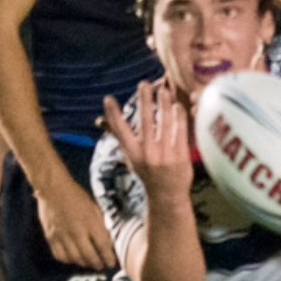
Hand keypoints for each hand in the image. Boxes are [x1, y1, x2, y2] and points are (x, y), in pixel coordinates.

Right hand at [34, 175, 117, 270]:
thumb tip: (109, 241)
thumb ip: (102, 225)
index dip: (109, 258)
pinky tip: (73, 258)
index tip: (112, 263)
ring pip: (75, 259)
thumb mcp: (95, 208)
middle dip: (98, 264)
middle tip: (102, 266)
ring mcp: (62, 236)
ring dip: (84, 264)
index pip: (103, 247)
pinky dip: (68, 260)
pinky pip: (60, 255)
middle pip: (89, 257)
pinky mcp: (51, 237)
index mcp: (90, 223)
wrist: (53, 189)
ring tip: (89, 263)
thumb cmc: (77, 196)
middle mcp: (77, 232)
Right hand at [102, 79, 193, 200]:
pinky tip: (177, 106)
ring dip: (164, 104)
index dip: (113, 114)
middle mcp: (148, 153)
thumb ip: (119, 137)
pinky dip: (179, 117)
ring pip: (165, 123)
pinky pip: (181, 131)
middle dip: (144, 101)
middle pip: (145, 121)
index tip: (108, 99)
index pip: (120, 130)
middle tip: (144, 84)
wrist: (167, 195)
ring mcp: (165, 154)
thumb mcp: (130, 157)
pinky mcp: (181, 156)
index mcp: (132, 153)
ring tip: (164, 90)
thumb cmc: (147, 172)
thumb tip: (99, 121)